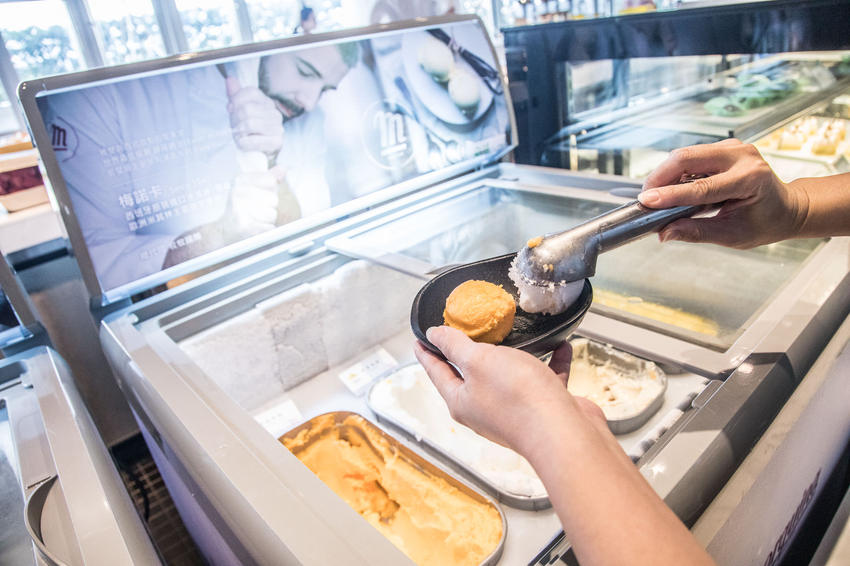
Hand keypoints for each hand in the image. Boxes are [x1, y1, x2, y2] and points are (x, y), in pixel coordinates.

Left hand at [226, 77, 283, 155]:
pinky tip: (244, 144)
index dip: (235, 101)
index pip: (248, 92)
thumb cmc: (249, 131)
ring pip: (249, 125)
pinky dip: (243, 144)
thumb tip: (230, 79)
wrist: (259, 153)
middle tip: (234, 128)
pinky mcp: (277, 142)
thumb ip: (235, 95)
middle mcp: (275, 113)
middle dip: (235, 120)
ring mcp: (278, 128)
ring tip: (239, 136)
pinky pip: (252, 141)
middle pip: (247, 109)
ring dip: (239, 133)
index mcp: (266, 101)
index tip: (232, 111)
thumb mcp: (239, 111)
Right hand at [228, 166, 286, 235]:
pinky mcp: (243, 226)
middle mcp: (238, 192)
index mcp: (241, 180)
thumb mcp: (252, 188)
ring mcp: (239, 209)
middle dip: (270, 207)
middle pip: (274, 199)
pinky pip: (268, 227)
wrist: (224, 229)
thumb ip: (269, 178)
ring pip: (272, 214)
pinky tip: (254, 228)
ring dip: (268, 220)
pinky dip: (265, 230)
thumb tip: (283, 169)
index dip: (271, 191)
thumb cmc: (241, 207)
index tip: (260, 196)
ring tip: (255, 219)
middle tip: (257, 211)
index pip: (271, 181)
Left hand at [414, 326, 604, 456]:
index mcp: (462, 401)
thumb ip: (455, 346)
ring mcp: (514, 411)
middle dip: (467, 353)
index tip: (419, 339)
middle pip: (471, 376)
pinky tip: (560, 346)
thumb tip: (435, 335)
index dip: (427, 353)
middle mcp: (485, 410)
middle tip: (462, 331)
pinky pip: (544, 380)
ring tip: (516, 335)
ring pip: (509, 377)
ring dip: (514, 356)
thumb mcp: (478, 361)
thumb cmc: (517, 397)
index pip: (437, 372)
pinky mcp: (542, 409)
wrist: (563, 433)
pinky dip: (551, 363)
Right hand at [639, 138, 808, 247]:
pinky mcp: (725, 147)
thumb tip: (665, 233)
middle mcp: (742, 156)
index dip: (670, 195)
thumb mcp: (732, 235)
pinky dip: (676, 171)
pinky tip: (671, 187)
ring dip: (665, 173)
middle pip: (687, 158)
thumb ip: (696, 232)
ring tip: (656, 195)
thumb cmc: (764, 223)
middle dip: (660, 177)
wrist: (786, 207)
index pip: (700, 187)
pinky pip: (692, 155)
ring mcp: (734, 147)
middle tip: (645, 198)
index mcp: (749, 179)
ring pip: (686, 154)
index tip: (646, 202)